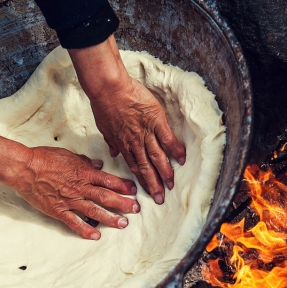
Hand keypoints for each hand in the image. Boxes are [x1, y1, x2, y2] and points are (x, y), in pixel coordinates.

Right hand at [0, 123, 139, 238]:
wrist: (24, 168)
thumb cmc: (43, 158)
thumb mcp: (68, 154)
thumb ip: (84, 161)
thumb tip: (98, 165)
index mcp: (83, 172)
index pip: (108, 180)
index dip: (123, 185)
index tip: (134, 190)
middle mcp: (80, 187)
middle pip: (106, 197)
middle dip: (123, 203)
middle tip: (136, 209)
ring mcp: (70, 200)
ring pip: (95, 211)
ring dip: (110, 218)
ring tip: (123, 224)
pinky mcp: (58, 210)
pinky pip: (74, 223)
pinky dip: (85, 230)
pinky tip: (96, 235)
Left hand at [68, 36, 185, 203]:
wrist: (108, 89)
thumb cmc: (104, 104)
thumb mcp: (104, 127)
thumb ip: (111, 141)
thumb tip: (114, 153)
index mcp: (123, 144)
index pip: (134, 167)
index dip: (142, 181)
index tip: (148, 192)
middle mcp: (135, 143)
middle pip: (146, 168)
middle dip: (154, 185)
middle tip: (161, 199)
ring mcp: (146, 133)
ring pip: (157, 157)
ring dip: (164, 173)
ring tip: (171, 185)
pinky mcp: (155, 121)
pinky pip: (167, 138)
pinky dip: (175, 149)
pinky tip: (182, 159)